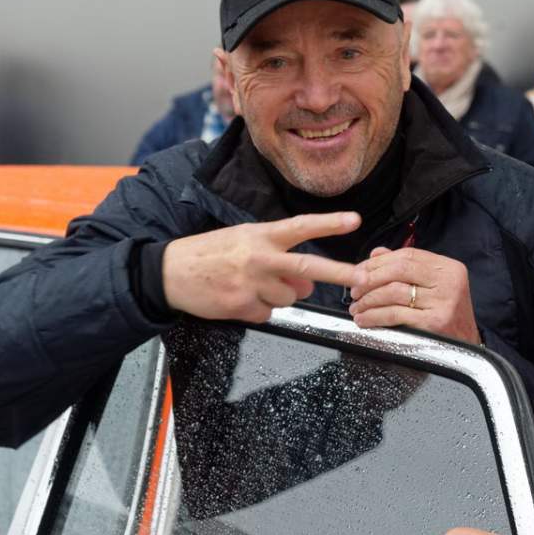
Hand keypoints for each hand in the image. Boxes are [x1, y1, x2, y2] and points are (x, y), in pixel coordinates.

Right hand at [162, 212, 359, 322]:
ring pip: (290, 297)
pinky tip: (240, 297)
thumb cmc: (209, 253)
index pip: (300, 227)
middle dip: (340, 273)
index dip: (329, 223)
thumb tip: (306, 281)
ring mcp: (251, 283)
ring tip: (253, 284)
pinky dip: (260, 309)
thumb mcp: (244, 241)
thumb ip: (278, 256)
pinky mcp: (241, 306)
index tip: (354, 221)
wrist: (169, 272)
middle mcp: (259, 257)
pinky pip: (269, 313)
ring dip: (281, 295)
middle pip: (308, 267)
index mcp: (260, 236)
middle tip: (363, 276)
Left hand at [349, 247, 480, 343]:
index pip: (408, 255)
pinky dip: (375, 316)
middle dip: (370, 279)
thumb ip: (407, 268)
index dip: (378, 262)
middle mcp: (449, 282)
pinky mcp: (435, 322)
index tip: (359, 271)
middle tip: (354, 289)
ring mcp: (443, 302)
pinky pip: (396, 314)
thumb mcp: (434, 286)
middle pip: (399, 270)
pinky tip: (365, 319)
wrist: (467, 347)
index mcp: (448, 268)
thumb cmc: (447, 315)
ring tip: (356, 307)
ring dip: (368, 300)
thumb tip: (376, 254)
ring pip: (394, 292)